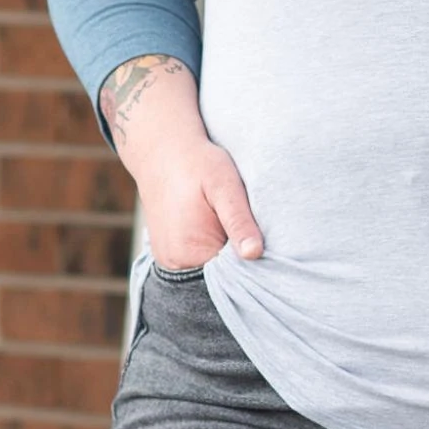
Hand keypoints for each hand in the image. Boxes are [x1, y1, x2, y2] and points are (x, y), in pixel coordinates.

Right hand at [138, 132, 264, 269]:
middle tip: (249, 225)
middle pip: (222, 277)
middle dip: (240, 259)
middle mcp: (175, 264)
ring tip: (228, 222)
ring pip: (210, 269)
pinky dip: (212, 250)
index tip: (266, 241)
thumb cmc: (198, 164)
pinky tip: (216, 226)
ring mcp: (169, 261)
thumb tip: (255, 254)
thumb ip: (239, 221)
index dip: (254, 262)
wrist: (162, 151)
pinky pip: (197, 262)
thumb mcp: (224, 186)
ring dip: (226, 253)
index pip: (234, 277)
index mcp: (190, 252)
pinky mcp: (169, 254)